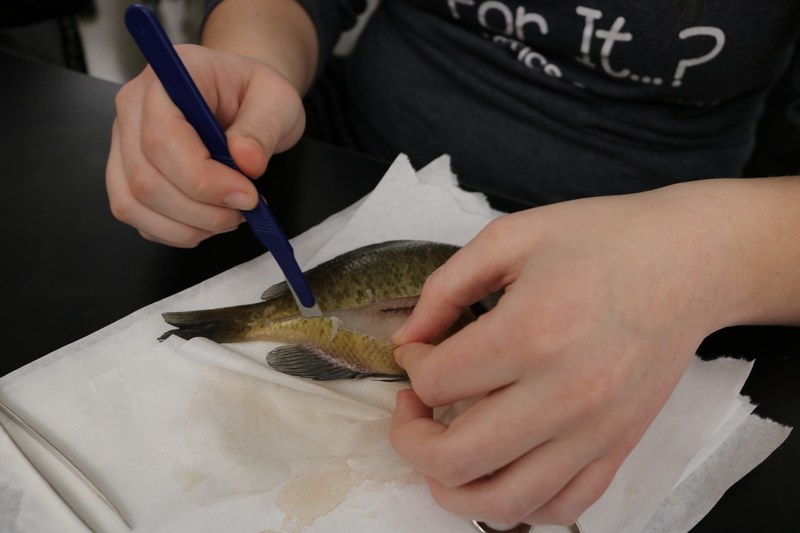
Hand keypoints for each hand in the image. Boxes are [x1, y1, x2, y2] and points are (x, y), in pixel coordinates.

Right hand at [106, 44, 304, 246]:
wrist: (241, 96)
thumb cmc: (253, 92)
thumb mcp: (277, 99)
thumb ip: (262, 128)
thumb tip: (245, 161)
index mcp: (167, 79)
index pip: (162, 138)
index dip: (203, 180)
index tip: (246, 195)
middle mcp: (133, 109)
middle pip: (145, 178)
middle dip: (201, 210)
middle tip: (245, 209)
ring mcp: (124, 143)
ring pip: (134, 203)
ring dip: (188, 226)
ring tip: (229, 216)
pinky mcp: (126, 172)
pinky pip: (136, 215)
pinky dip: (174, 230)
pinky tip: (208, 221)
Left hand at [390, 188, 739, 526]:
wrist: (688, 262)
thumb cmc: (603, 241)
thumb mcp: (511, 237)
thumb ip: (445, 287)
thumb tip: (408, 338)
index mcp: (531, 332)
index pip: (436, 381)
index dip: (412, 365)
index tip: (420, 349)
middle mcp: (564, 394)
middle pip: (455, 458)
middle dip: (410, 439)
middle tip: (411, 409)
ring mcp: (596, 431)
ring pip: (504, 501)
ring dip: (451, 486)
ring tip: (443, 451)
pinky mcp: (619, 447)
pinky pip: (562, 507)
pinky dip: (520, 502)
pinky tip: (502, 467)